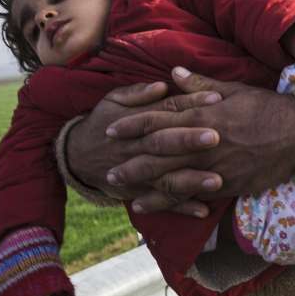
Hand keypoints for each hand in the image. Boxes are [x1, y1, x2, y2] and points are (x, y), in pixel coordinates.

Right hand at [67, 81, 227, 216]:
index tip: (216, 98)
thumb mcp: (114, 99)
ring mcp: (139, 173)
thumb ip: (139, 92)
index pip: (167, 109)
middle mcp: (139, 147)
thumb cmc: (105, 120)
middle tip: (216, 137)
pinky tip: (204, 211)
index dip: (191, 102)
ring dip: (191, 181)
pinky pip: (162, 202)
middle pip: (166, 142)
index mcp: (138, 120)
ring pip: (166, 177)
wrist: (77, 154)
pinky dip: (183, 208)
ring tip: (217, 181)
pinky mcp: (139, 192)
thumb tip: (162, 85)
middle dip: (189, 140)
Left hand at [104, 68, 294, 213]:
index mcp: (205, 114)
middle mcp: (205, 142)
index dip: (133, 124)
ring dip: (142, 184)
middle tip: (107, 166)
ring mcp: (215, 166)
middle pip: (158, 152)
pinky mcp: (227, 185)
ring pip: (170, 177)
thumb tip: (172, 73)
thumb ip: (200, 83)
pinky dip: (168, 201)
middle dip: (130, 159)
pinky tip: (149, 205)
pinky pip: (192, 195)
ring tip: (120, 188)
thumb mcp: (235, 89)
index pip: (160, 118)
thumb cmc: (268, 108)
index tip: (111, 129)